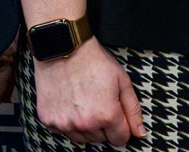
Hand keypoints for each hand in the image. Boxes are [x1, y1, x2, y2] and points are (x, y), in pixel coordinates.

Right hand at [31, 38, 145, 144]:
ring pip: (82, 138)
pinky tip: (70, 103)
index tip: (117, 116)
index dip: (122, 128)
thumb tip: (140, 133)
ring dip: (86, 126)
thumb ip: (133, 110)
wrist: (63, 49)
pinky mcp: (49, 121)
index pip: (120, 139)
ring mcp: (65, 124)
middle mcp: (85, 124)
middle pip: (101, 139)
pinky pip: (63, 130)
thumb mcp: (122, 81)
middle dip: (104, 125)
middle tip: (99, 102)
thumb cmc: (93, 61)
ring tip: (84, 102)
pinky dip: (68, 121)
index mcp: (107, 115)